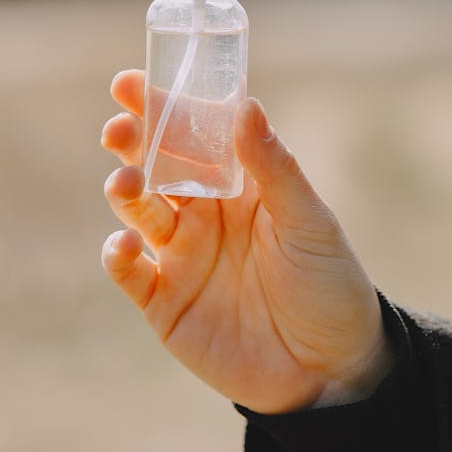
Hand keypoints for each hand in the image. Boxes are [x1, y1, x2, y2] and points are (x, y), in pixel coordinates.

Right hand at [100, 70, 392, 413]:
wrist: (332, 369)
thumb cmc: (329, 285)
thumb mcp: (308, 222)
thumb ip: (274, 168)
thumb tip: (244, 105)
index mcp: (240, 186)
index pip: (194, 135)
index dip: (163, 107)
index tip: (134, 82)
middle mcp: (204, 214)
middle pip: (156, 166)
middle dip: (133, 142)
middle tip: (120, 126)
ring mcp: (181, 257)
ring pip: (138, 211)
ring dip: (124, 191)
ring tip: (126, 181)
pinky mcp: (164, 303)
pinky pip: (130, 272)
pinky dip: (119, 253)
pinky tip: (127, 244)